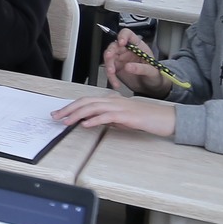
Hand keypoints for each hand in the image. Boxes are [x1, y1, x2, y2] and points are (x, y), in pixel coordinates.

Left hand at [53, 95, 176, 137]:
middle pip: (86, 102)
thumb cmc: (147, 119)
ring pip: (93, 107)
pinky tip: (85, 124)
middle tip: (55, 117)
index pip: (87, 100)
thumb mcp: (123, 118)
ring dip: (77, 115)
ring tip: (66, 121)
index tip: (59, 113)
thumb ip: (109, 118)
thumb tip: (93, 121)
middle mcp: (114, 100)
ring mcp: (121, 106)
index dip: (71, 106)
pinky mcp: (128, 115)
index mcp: (112, 99)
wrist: (167, 118)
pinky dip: (95, 119)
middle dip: (68, 109)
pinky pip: (108, 116)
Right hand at [103, 29, 168, 95]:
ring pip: (109, 58)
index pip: (128, 34)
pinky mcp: (116, 68)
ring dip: (108, 66)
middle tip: (109, 58)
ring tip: (112, 74)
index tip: (121, 43)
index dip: (123, 36)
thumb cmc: (155, 75)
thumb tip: (128, 67)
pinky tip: (116, 83)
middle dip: (110, 52)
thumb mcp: (153, 71)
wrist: (152, 86)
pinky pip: (109, 70)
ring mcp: (120, 59)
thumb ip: (141, 68)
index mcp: (137, 45)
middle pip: (114, 46)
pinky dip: (110, 77)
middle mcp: (127, 50)